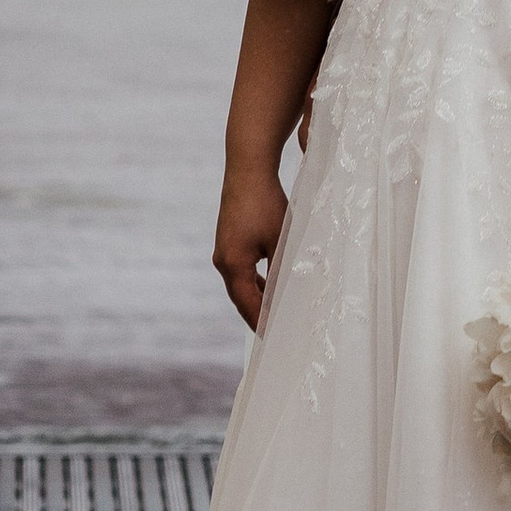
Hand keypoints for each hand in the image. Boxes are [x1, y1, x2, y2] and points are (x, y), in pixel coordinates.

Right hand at [213, 163, 288, 329]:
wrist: (248, 171)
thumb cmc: (267, 204)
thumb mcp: (280, 241)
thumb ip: (282, 270)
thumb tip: (288, 296)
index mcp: (234, 264)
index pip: (248, 304)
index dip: (261, 323)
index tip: (272, 339)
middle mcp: (223, 261)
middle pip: (241, 298)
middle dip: (257, 315)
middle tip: (274, 333)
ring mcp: (223, 251)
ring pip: (240, 284)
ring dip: (256, 298)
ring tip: (274, 313)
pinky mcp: (227, 242)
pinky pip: (239, 271)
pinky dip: (253, 282)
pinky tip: (268, 286)